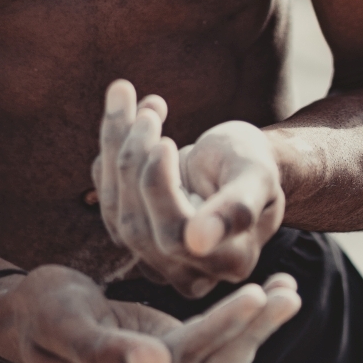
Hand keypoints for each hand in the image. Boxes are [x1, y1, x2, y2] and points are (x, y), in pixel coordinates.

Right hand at [0, 262, 299, 362]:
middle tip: (290, 290)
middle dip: (255, 330)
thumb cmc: (44, 311)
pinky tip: (262, 303)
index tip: (259, 294)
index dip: (224, 327)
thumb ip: (102, 349)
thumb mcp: (62, 320)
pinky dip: (241, 332)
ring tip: (287, 290)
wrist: (29, 319)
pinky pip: (214, 361)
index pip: (185, 358)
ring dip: (256, 332)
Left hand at [92, 80, 285, 297]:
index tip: (165, 142)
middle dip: (135, 158)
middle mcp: (189, 270)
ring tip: (126, 93)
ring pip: (115, 207)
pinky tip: (124, 109)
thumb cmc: (254, 163)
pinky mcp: (133, 231)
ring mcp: (155, 255)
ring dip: (115, 144)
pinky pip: (106, 192)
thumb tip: (198, 241)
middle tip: (150, 108)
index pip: (175, 235)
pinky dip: (108, 146)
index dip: (160, 191)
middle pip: (138, 223)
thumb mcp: (255, 176)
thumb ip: (237, 208)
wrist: (241, 160)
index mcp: (229, 260)